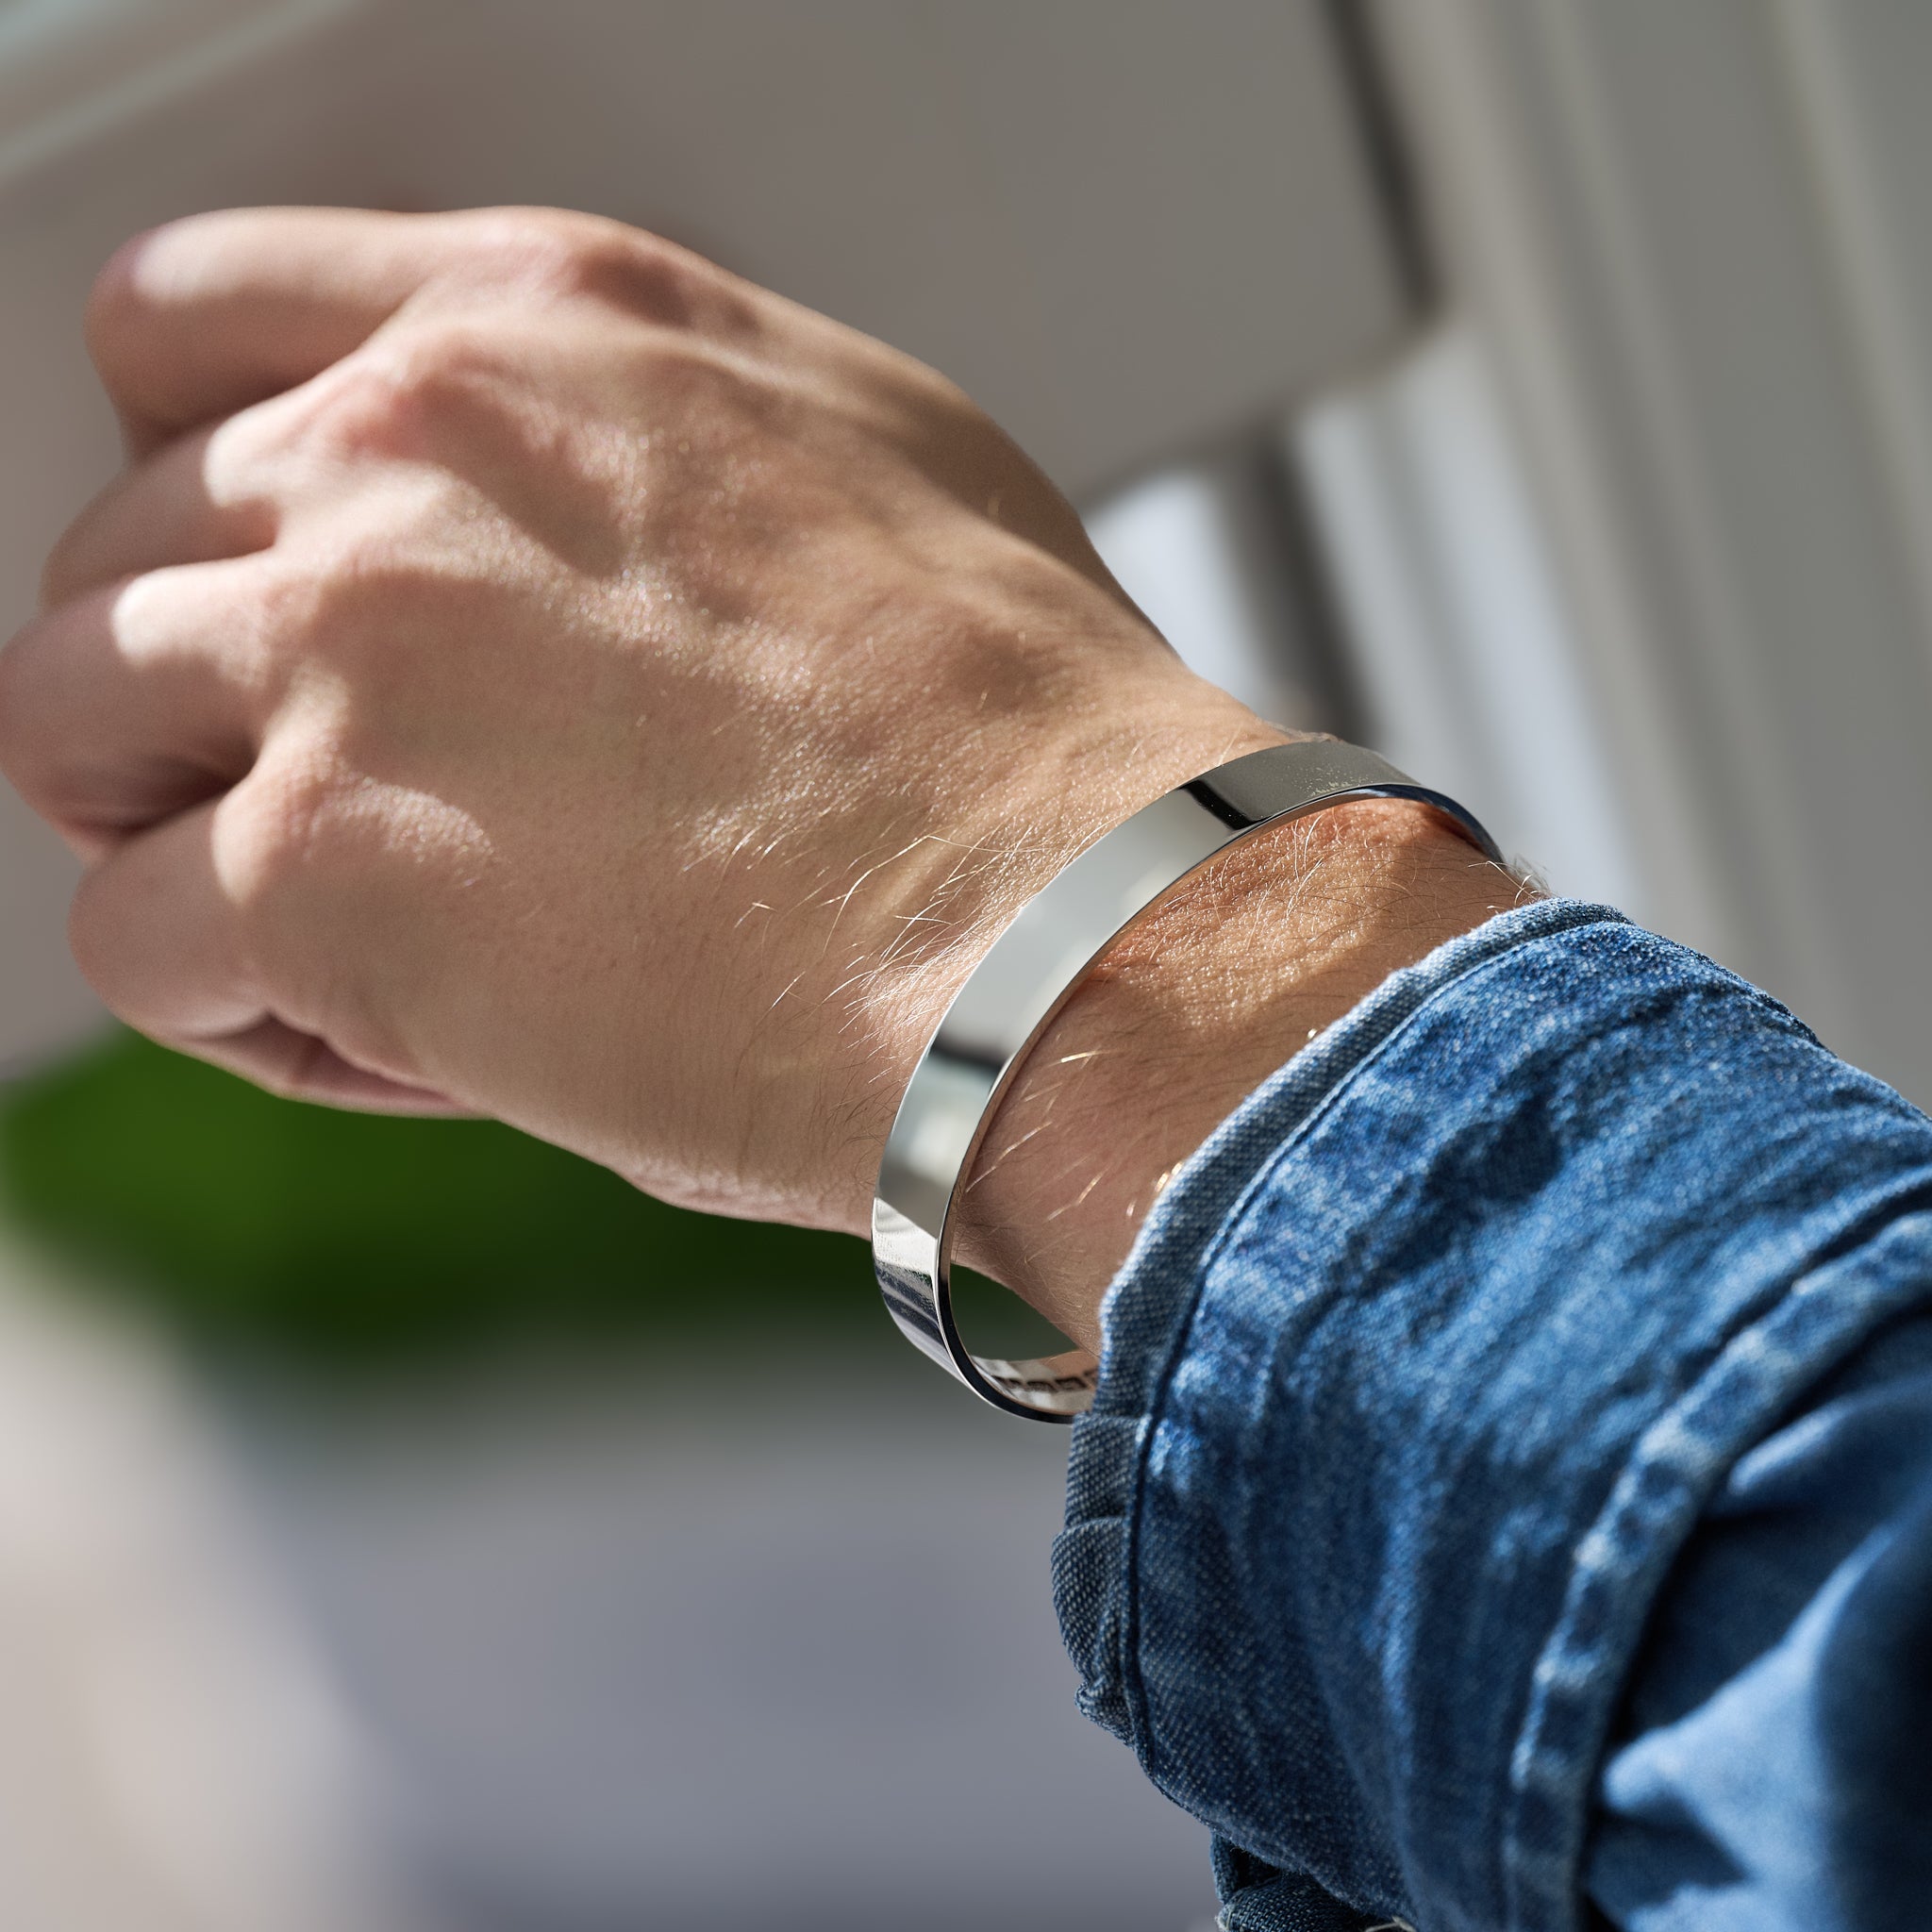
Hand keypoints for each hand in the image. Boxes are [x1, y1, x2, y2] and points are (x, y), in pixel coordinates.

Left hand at [0, 206, 1287, 1244]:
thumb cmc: (1021, 735)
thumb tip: (565, 535)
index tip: (250, 583)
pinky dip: (241, 1014)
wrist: (1083, 919)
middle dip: (201, 696)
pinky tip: (408, 1043)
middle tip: (344, 808)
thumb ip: (640, 452)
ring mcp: (342, 649)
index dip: (193, 475)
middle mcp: (406, 450)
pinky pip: (135, 944)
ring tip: (360, 934)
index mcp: (542, 326)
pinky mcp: (315, 870)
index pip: (189, 321)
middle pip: (115, 552)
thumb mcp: (849, 463)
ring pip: (67, 726)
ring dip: (184, 842)